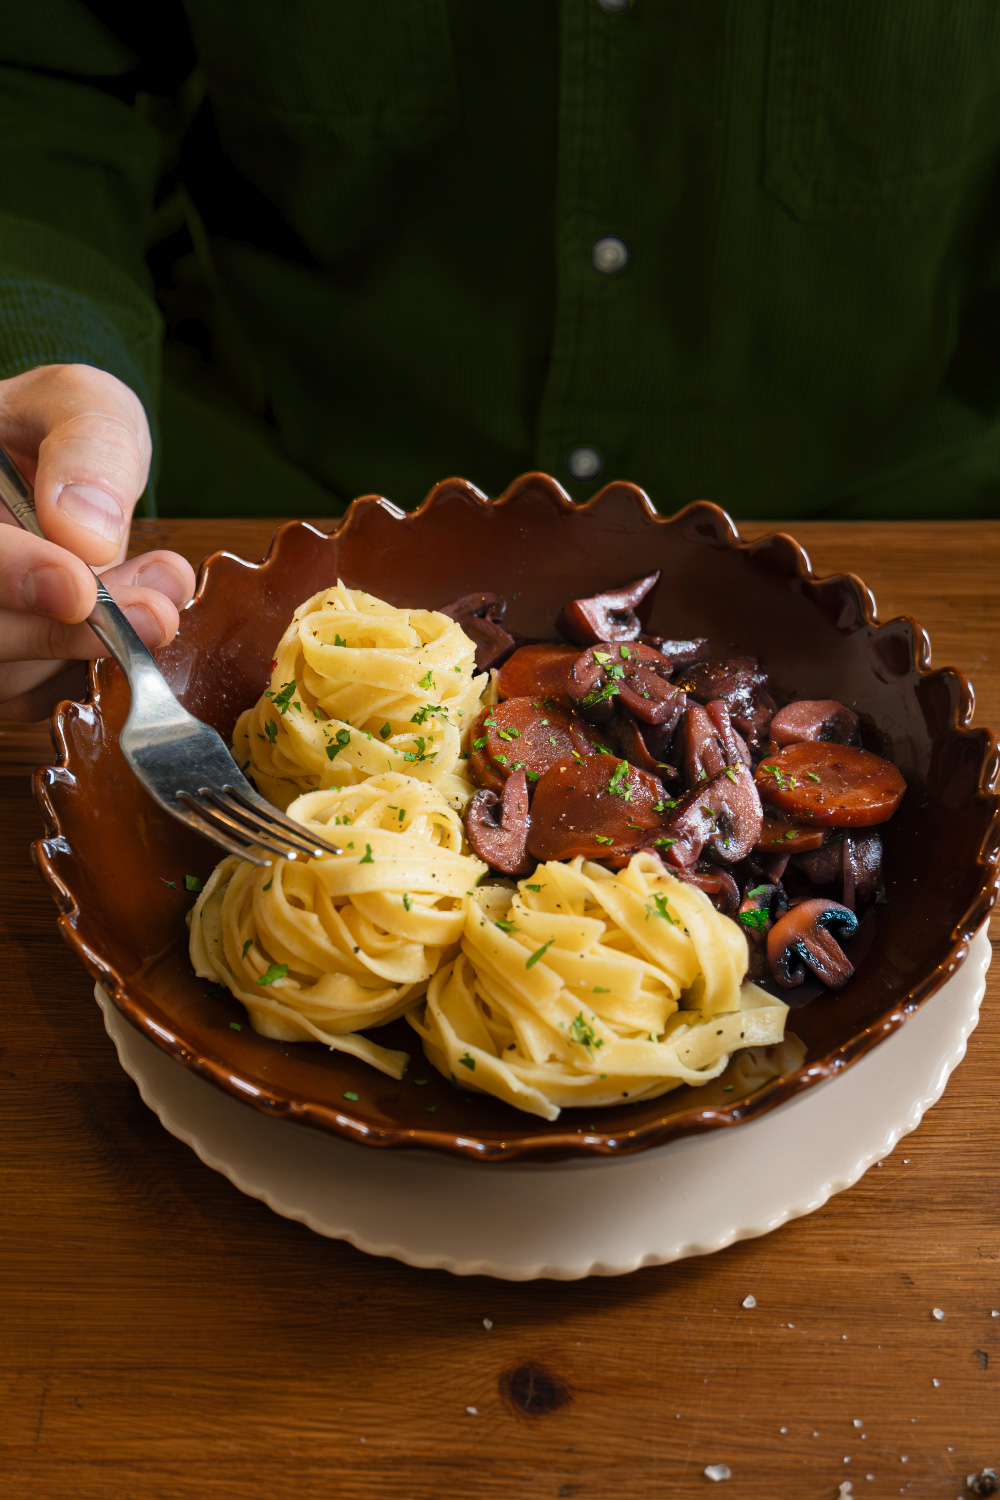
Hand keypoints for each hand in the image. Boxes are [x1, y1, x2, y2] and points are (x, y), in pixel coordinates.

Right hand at [0, 364, 195, 720]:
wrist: (59, 471)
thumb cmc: (61, 436)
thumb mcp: (79, 404)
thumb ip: (88, 445)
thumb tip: (87, 530)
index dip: (9, 577)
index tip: (78, 587)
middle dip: (63, 633)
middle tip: (156, 614)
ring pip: (6, 674)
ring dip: (86, 654)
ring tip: (157, 604)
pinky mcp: (4, 665)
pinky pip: (32, 696)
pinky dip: (84, 673)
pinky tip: (126, 629)